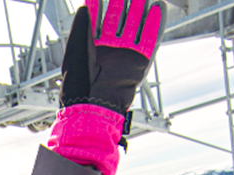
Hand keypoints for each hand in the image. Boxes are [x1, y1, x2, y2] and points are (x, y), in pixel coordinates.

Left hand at [62, 0, 164, 114]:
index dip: (102, 3)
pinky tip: (158, 7)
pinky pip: (149, 39)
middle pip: (120, 18)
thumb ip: (81, 27)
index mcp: (93, 44)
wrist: (93, 105)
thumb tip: (84, 6)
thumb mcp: (75, 51)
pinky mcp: (139, 61)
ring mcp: (125, 53)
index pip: (100, 18)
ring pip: (135, 25)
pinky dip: (154, 24)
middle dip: (124, 1)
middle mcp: (111, 48)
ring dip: (140, 8)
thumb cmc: (79, 82)